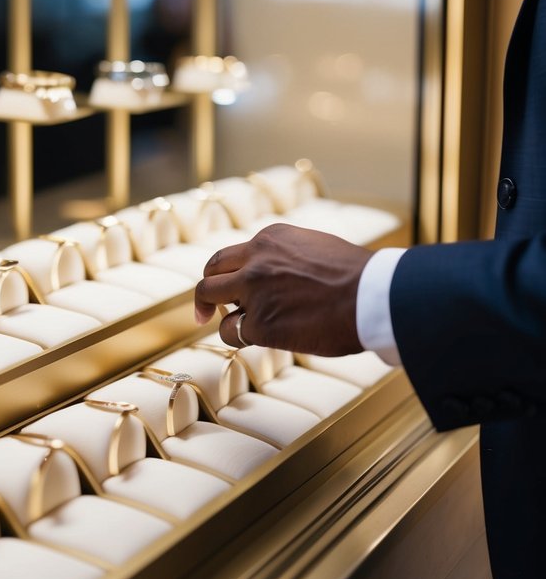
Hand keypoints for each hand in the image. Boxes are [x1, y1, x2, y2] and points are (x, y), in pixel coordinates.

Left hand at [194, 223, 374, 355]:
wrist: (373, 296)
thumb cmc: (356, 277)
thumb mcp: (315, 247)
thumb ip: (287, 256)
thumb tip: (278, 275)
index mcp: (271, 238)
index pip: (234, 254)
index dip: (228, 273)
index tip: (226, 287)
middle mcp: (256, 259)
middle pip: (211, 272)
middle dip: (207, 291)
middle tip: (204, 310)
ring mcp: (254, 291)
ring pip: (210, 299)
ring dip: (223, 316)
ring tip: (241, 329)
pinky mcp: (260, 324)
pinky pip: (231, 332)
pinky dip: (240, 338)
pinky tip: (261, 339)